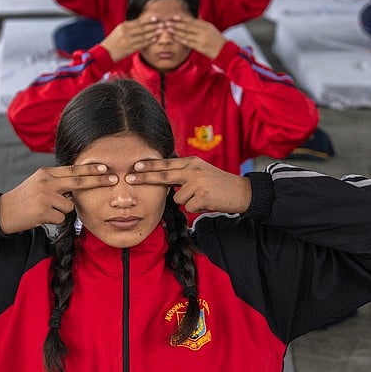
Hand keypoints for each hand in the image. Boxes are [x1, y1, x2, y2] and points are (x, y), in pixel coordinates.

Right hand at [0, 163, 117, 232]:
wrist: (3, 212)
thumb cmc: (24, 199)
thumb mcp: (38, 184)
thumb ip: (56, 182)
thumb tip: (78, 187)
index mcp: (45, 173)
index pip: (72, 170)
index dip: (90, 169)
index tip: (105, 168)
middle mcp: (46, 182)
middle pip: (78, 182)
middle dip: (98, 180)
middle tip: (114, 179)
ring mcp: (45, 196)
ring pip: (69, 206)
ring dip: (61, 211)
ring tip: (44, 210)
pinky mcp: (43, 211)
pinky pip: (61, 218)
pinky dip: (53, 220)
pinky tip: (40, 217)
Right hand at [101, 16, 160, 60]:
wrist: (105, 53)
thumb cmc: (113, 41)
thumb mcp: (119, 30)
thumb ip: (130, 26)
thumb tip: (142, 22)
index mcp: (123, 26)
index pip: (139, 21)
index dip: (148, 20)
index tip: (156, 18)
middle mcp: (126, 33)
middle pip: (143, 28)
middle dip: (153, 26)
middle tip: (162, 24)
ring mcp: (128, 41)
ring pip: (144, 36)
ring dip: (153, 33)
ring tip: (161, 31)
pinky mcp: (130, 49)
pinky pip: (142, 44)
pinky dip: (149, 41)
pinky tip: (155, 39)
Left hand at [125, 157, 251, 214]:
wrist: (241, 192)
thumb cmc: (219, 184)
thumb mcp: (202, 171)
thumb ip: (185, 174)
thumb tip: (166, 183)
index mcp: (192, 162)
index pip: (167, 164)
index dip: (150, 166)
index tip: (135, 166)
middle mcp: (193, 170)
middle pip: (164, 175)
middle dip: (145, 178)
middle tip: (129, 178)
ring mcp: (197, 183)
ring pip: (178, 198)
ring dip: (187, 202)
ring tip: (202, 197)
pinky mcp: (202, 196)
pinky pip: (188, 208)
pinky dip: (196, 208)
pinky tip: (207, 203)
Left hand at [165, 16, 225, 57]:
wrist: (224, 50)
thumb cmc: (217, 39)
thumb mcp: (211, 28)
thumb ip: (203, 23)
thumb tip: (197, 16)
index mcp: (206, 26)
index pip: (192, 21)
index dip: (182, 19)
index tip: (174, 17)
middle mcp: (204, 32)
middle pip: (188, 27)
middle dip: (176, 24)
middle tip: (167, 22)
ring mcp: (202, 40)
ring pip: (187, 35)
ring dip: (177, 32)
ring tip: (169, 29)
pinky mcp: (200, 48)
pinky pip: (189, 43)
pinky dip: (181, 40)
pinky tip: (175, 37)